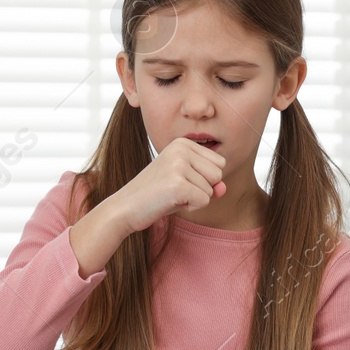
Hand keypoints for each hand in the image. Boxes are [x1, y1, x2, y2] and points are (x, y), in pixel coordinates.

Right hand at [111, 136, 226, 233]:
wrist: (125, 207)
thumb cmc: (157, 195)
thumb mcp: (187, 184)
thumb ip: (210, 183)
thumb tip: (223, 188)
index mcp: (182, 143)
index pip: (219, 163)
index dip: (204, 179)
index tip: (180, 181)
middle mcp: (181, 148)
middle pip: (218, 175)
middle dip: (202, 189)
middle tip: (175, 189)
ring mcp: (178, 165)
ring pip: (211, 189)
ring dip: (194, 199)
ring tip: (171, 195)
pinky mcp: (177, 184)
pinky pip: (204, 200)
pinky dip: (191, 207)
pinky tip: (170, 202)